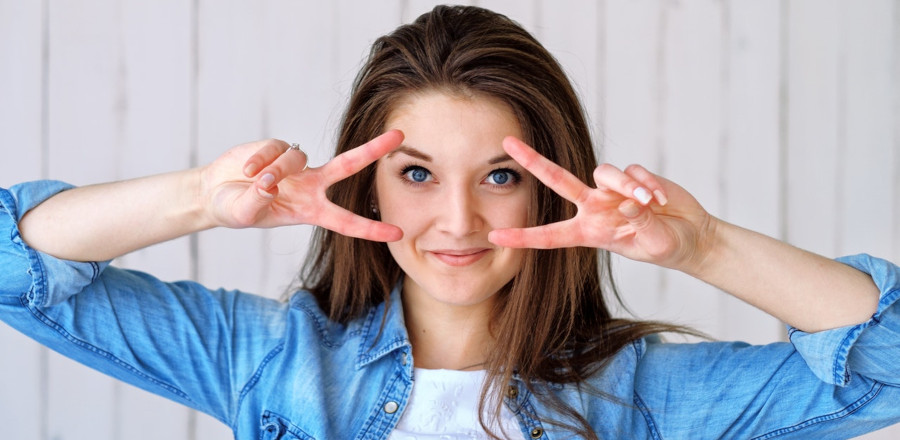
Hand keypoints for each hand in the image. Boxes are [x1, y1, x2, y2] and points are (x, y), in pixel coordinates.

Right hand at [200, 130, 403, 241]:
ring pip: (295, 160)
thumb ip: (256, 202)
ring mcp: (295, 165)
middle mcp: (311, 185)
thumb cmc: (236, 209)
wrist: (214, 193)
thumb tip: (269, 184)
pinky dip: (258, 160)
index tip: (399, 233)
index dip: (371, 228)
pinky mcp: (277, 147)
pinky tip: (245, 169)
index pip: (346, 221)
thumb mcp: (245, 214)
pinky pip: (274, 149)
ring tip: (252, 180)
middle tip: (400, 135)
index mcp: (311, 210)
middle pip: (348, 165)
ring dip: (273, 170)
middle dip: (373, 150)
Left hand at [488, 136, 716, 271]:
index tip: (494, 236)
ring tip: (652, 203)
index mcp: (589, 232)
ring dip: (628, 185)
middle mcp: (594, 207)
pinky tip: (664, 200)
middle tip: (507, 142)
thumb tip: (626, 202)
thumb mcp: (653, 244)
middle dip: (533, 160)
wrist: (691, 236)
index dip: (523, 237)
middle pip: (557, 179)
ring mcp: (611, 190)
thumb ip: (639, 224)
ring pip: (604, 172)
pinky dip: (649, 184)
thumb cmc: (667, 247)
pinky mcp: (633, 177)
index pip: (550, 236)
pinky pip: (632, 172)